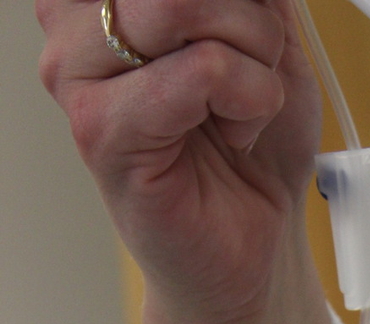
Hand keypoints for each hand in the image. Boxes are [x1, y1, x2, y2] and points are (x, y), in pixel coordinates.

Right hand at [38, 0, 321, 323]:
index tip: (257, 17)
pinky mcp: (100, 131)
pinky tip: (234, 134)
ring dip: (256, 60)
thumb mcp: (268, 37)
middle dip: (251, 17)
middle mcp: (75, 24)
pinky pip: (203, 71)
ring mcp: (77, 76)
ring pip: (186, 7)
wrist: (257, 230)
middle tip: (256, 67)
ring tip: (242, 107)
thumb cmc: (254, 140)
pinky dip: (251, 100)